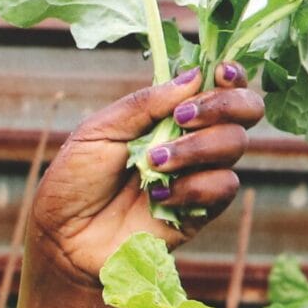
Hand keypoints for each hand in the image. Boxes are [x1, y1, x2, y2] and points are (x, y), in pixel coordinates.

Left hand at [26, 62, 264, 287]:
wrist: (63, 234)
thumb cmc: (75, 179)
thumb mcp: (98, 131)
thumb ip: (144, 104)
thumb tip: (194, 76)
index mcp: (168, 114)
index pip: (219, 87)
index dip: (231, 76)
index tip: (221, 72)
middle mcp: (192, 139)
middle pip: (245, 111)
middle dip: (223, 106)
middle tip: (183, 118)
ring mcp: (199, 174)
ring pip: (235, 145)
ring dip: (196, 147)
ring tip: (153, 162)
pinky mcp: (202, 210)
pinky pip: (223, 186)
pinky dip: (194, 186)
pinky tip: (159, 196)